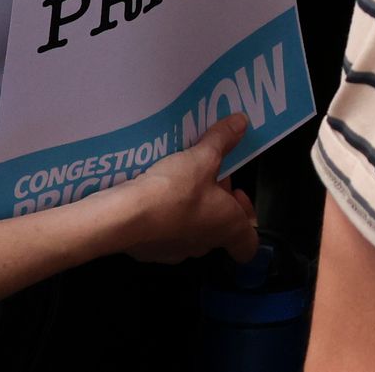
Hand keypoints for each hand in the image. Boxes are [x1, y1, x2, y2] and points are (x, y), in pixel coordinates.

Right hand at [111, 113, 257, 264]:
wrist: (125, 218)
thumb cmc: (175, 191)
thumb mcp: (203, 157)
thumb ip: (222, 140)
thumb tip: (242, 122)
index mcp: (227, 228)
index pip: (248, 243)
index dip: (247, 218)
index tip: (237, 194)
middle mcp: (204, 246)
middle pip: (219, 228)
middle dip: (216, 201)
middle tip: (206, 174)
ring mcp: (176, 253)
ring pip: (192, 231)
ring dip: (191, 210)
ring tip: (179, 181)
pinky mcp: (150, 253)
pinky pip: (164, 234)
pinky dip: (163, 218)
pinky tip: (153, 196)